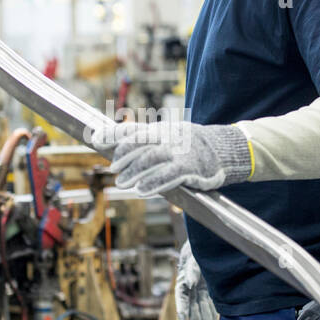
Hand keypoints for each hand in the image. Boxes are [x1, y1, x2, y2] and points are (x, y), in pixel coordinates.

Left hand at [91, 120, 251, 196]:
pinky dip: (153, 183)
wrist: (224, 150)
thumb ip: (148, 143)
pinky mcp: (190, 168)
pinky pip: (168, 176)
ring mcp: (179, 152)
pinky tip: (141, 191)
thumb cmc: (191, 147)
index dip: (113, 133)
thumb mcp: (170, 138)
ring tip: (122, 183)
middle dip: (123, 155)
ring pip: (151, 160)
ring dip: (134, 172)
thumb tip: (119, 147)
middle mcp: (168, 138)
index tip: (96, 138)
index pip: (133, 129)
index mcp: (161, 130)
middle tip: (113, 169)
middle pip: (140, 143)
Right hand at [175, 241, 217, 319]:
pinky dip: (212, 311)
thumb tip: (190, 282)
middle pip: (192, 306)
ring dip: (204, 318)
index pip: (181, 296)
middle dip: (196, 319)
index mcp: (184, 279)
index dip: (182, 308)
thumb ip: (192, 269)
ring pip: (201, 306)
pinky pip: (210, 302)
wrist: (207, 242)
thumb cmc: (197, 249)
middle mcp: (191, 286)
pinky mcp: (209, 288)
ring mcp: (201, 287)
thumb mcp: (194, 257)